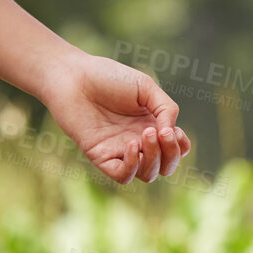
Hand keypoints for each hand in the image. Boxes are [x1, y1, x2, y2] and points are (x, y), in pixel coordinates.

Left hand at [41, 49, 192, 184]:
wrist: (72, 76)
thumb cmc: (107, 77)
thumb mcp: (146, 87)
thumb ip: (166, 108)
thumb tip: (170, 134)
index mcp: (151, 125)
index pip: (176, 149)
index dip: (180, 146)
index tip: (173, 130)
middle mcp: (138, 142)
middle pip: (166, 166)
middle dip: (171, 154)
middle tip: (161, 133)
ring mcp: (121, 151)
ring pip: (148, 174)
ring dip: (153, 158)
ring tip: (144, 134)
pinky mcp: (102, 157)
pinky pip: (124, 176)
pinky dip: (133, 166)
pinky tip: (131, 145)